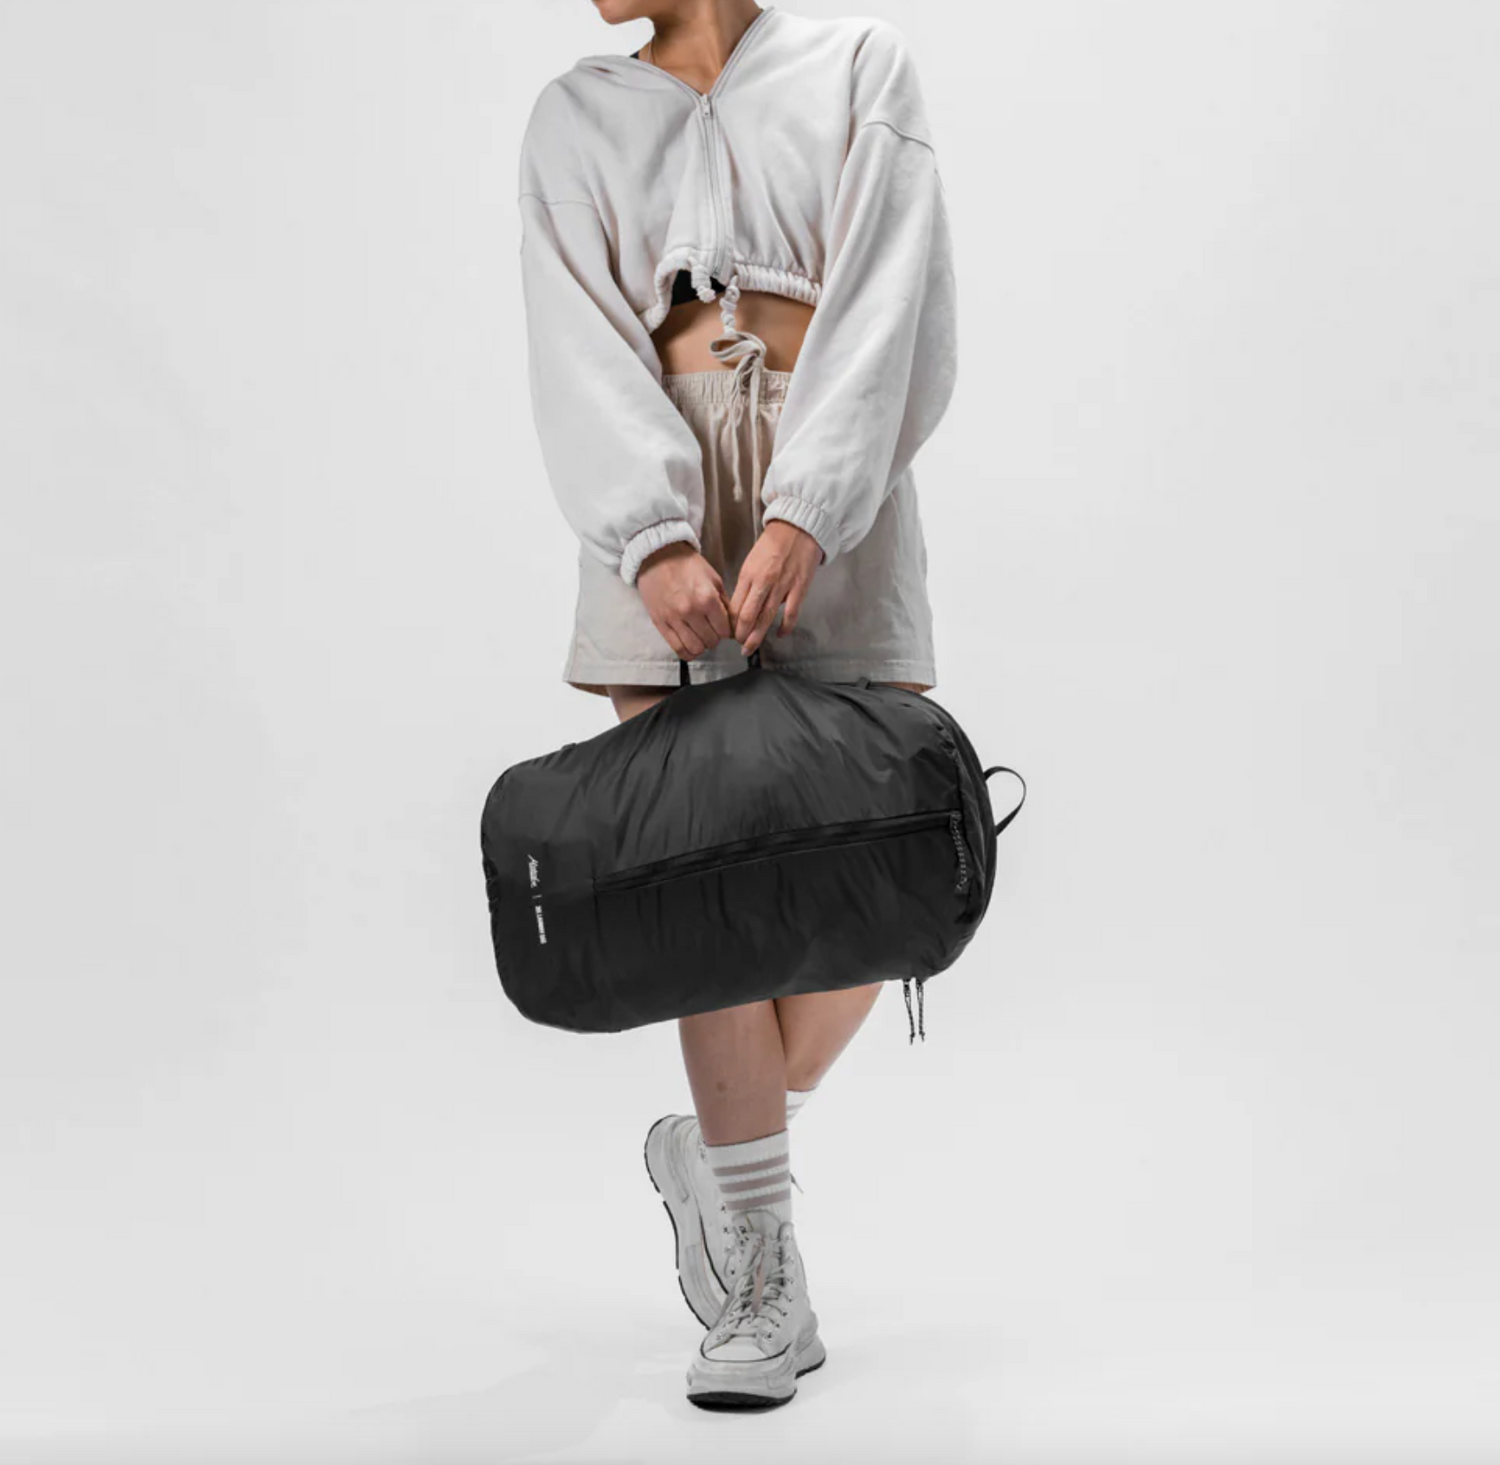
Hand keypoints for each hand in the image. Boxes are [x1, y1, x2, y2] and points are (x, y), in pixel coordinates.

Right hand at [636, 542, 733, 659]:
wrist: (657, 555)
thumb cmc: (687, 565)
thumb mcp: (713, 578)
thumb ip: (724, 602)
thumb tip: (732, 622)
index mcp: (707, 598)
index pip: (725, 630)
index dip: (727, 630)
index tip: (723, 626)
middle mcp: (691, 611)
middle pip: (711, 641)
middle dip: (715, 637)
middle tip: (711, 629)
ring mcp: (674, 619)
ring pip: (696, 648)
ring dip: (701, 645)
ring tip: (700, 636)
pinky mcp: (660, 623)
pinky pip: (677, 649)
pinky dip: (687, 652)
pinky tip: (690, 645)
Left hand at [729, 521, 824, 655]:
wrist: (798, 528)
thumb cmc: (773, 544)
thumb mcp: (752, 562)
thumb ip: (747, 584)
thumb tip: (742, 606)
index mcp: (749, 575)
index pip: (735, 606)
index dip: (731, 623)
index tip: (729, 632)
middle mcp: (763, 582)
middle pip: (748, 616)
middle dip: (741, 635)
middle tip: (739, 645)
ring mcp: (782, 587)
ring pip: (766, 618)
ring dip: (757, 636)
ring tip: (750, 648)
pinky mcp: (799, 589)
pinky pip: (791, 614)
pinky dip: (784, 627)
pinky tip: (779, 634)